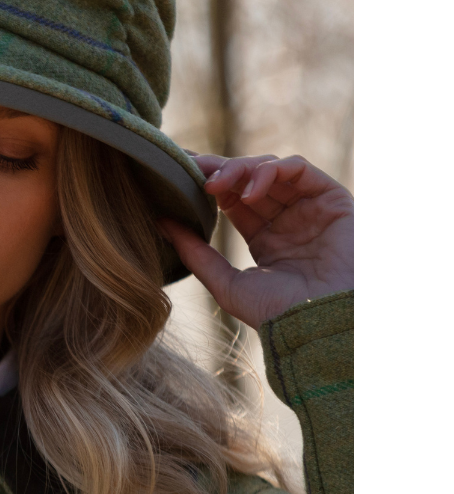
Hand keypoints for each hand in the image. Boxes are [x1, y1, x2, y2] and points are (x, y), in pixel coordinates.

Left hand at [157, 154, 353, 329]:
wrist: (324, 325)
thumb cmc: (279, 313)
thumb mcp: (226, 284)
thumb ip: (195, 253)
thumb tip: (160, 222)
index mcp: (265, 238)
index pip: (231, 198)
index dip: (206, 183)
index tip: (177, 175)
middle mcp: (287, 219)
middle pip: (247, 178)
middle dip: (217, 170)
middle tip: (191, 170)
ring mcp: (310, 207)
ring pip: (269, 168)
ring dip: (238, 169)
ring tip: (214, 185)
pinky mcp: (332, 199)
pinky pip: (298, 169)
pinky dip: (270, 171)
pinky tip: (247, 192)